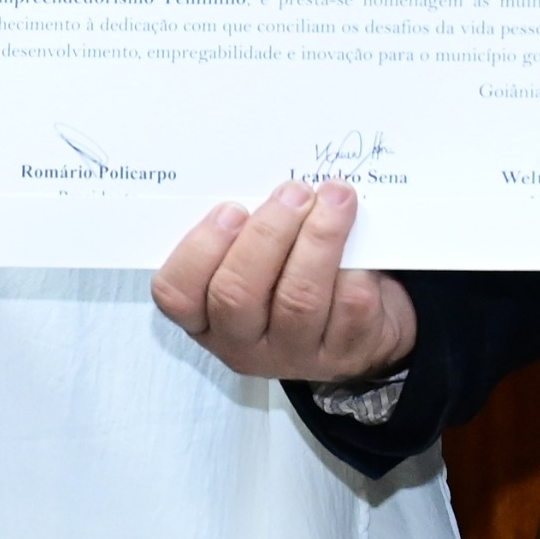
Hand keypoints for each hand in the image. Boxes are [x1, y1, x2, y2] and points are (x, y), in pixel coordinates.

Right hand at [152, 182, 416, 384]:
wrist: (362, 323)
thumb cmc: (293, 275)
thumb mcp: (257, 259)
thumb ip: (246, 231)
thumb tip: (269, 185)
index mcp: (206, 316)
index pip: (177, 292)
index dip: (201, 249)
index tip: (232, 208)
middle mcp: (243, 343)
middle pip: (237, 294)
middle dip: (267, 234)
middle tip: (293, 193)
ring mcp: (295, 353)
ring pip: (298, 298)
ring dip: (318, 238)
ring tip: (334, 199)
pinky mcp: (345, 351)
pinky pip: (348, 303)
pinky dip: (355, 264)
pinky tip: (358, 236)